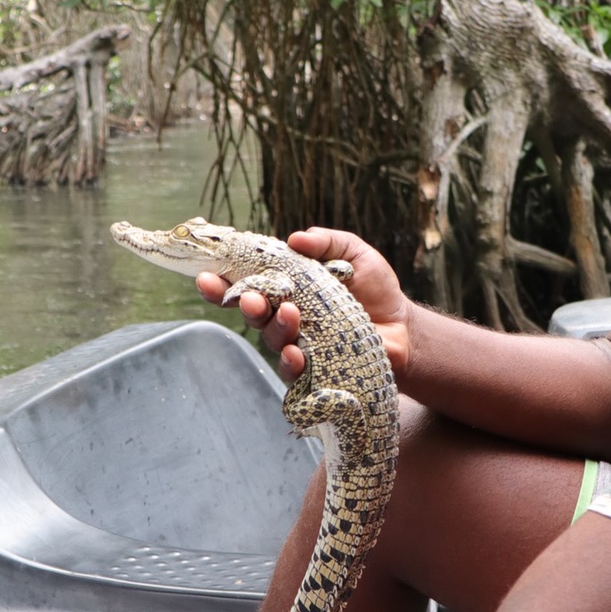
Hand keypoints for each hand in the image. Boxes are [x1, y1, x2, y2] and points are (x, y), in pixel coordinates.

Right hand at [197, 227, 413, 382]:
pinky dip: (293, 363)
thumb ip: (327, 242)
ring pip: (273, 341)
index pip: (248, 284)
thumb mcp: (355, 255)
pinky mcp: (315, 371)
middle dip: (247, 306)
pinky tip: (298, 354)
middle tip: (251, 298)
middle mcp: (286, 318)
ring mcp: (299, 346)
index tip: (205, 276)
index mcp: (288, 289)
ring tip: (290, 314)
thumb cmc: (377, 291)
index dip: (222, 283)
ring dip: (276, 328)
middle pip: (254, 314)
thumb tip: (295, 238)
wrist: (405, 329)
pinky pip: (294, 373)